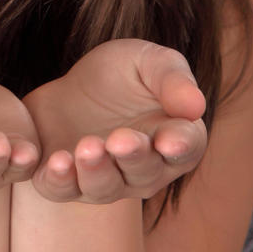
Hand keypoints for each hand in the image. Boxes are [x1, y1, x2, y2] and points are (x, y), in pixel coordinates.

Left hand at [22, 39, 206, 203]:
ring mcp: (105, 182)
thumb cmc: (123, 75)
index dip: (179, 145)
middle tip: (120, 138)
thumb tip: (196, 106)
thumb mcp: (148, 62)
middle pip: (143, 172)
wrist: (73, 89)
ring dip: (96, 170)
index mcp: (174, 139)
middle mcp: (144, 171)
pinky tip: (57, 162)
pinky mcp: (66, 182)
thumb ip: (173, 79)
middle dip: (132, 156)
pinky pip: (62, 189)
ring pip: (104, 187)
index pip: (185, 148)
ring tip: (87, 147)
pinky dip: (59, 180)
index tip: (170, 141)